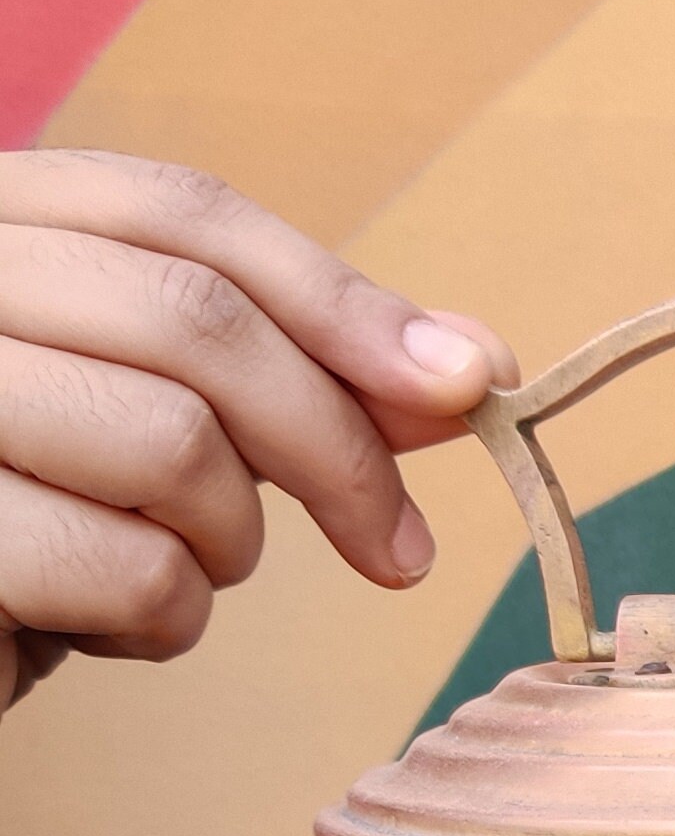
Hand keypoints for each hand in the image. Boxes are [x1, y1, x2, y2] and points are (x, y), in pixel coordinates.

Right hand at [0, 151, 515, 710]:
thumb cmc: (34, 525)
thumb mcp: (162, 428)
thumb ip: (296, 381)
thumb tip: (470, 365)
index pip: (178, 211)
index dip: (337, 297)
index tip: (470, 382)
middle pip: (192, 317)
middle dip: (334, 445)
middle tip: (400, 551)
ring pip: (171, 445)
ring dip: (225, 546)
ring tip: (175, 573)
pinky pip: (128, 569)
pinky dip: (160, 623)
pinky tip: (99, 625)